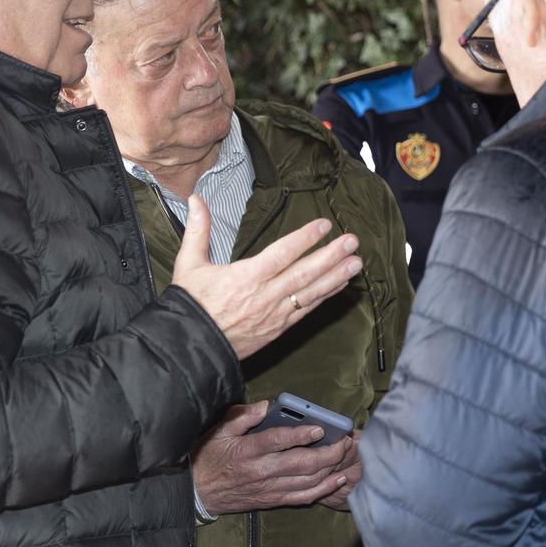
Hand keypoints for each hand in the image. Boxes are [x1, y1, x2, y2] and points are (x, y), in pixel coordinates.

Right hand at [174, 194, 361, 358]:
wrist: (190, 347)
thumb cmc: (190, 305)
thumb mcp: (189, 264)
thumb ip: (198, 230)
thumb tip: (197, 199)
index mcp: (245, 277)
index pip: (281, 254)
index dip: (304, 239)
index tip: (324, 225)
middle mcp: (264, 296)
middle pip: (303, 273)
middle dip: (330, 256)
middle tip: (352, 241)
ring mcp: (274, 314)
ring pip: (310, 293)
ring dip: (336, 276)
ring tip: (356, 262)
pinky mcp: (278, 328)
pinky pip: (307, 310)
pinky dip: (325, 296)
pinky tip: (340, 284)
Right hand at [192, 402, 357, 513]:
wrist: (197, 493)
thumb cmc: (208, 458)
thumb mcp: (218, 432)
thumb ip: (241, 417)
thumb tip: (264, 406)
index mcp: (247, 450)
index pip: (278, 441)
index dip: (301, 434)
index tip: (320, 427)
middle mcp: (261, 471)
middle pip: (301, 464)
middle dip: (328, 452)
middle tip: (344, 440)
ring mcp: (269, 488)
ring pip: (307, 481)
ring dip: (330, 468)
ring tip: (345, 454)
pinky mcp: (272, 501)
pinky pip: (303, 497)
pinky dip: (324, 489)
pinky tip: (338, 479)